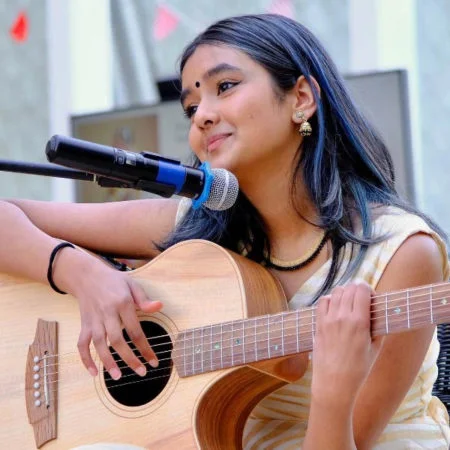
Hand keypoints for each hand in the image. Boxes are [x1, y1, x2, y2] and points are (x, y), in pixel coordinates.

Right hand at [66, 260, 162, 379]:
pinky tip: (94, 372)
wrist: (87, 275)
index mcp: (122, 303)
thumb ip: (144, 299)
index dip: (145, 348)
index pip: (135, 330)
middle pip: (117, 340)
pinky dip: (86, 359)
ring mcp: (93, 320)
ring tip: (118, 377)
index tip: (153, 361)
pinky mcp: (84, 324)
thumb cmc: (114, 281)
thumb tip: (159, 306)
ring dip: (108, 362)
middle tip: (141, 372)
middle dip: (129, 358)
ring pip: (99, 344)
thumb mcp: (132, 285)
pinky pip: (82, 344)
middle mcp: (107, 312)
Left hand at [311, 282, 378, 407]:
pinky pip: (323, 301)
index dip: (368, 289)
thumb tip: (381, 314)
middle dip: (358, 290)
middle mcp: (342, 317)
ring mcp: (328, 319)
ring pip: (336, 292)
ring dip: (344, 293)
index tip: (371, 298)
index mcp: (359, 322)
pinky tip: (335, 308)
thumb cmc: (358, 370)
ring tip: (349, 303)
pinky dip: (330, 299)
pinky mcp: (318, 324)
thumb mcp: (375, 349)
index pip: (362, 289)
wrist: (334, 383)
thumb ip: (378, 328)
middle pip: (349, 288)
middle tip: (362, 300)